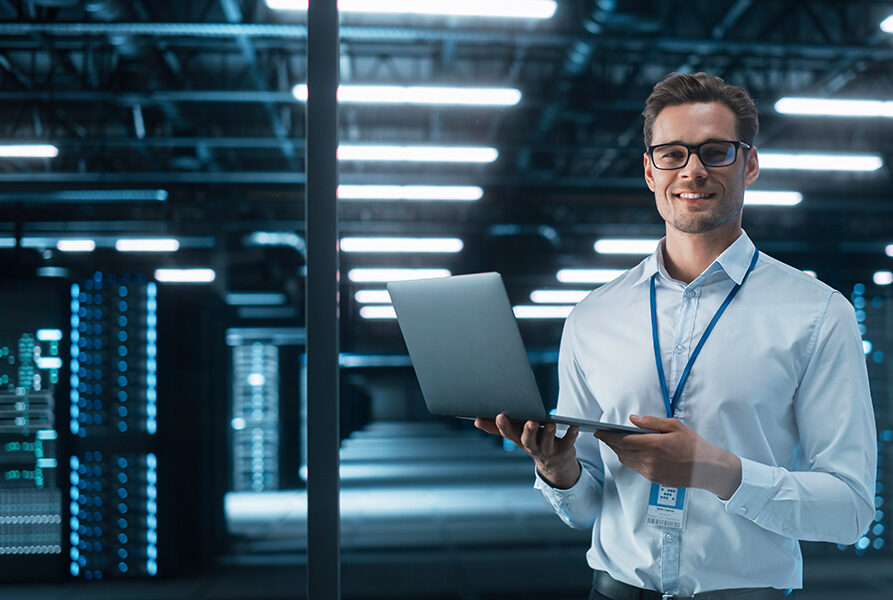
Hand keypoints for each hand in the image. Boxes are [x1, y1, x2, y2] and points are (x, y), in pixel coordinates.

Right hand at [475, 413, 579, 488]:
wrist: (555, 465)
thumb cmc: (534, 443)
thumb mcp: (516, 436)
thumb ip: (498, 428)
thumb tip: (476, 420)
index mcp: (520, 441)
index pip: (509, 434)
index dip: (503, 426)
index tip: (500, 415)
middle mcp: (533, 448)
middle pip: (527, 441)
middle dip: (528, 431)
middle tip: (530, 421)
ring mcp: (548, 451)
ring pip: (547, 443)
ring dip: (548, 433)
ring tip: (550, 423)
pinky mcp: (564, 451)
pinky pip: (568, 443)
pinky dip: (570, 435)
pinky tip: (573, 426)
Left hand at [594, 414, 741, 499]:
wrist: (707, 469)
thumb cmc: (693, 445)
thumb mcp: (675, 426)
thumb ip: (651, 422)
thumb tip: (632, 419)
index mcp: (654, 445)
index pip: (622, 440)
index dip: (608, 436)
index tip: (598, 431)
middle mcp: (649, 460)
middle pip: (621, 451)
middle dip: (610, 442)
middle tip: (602, 434)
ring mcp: (651, 472)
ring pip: (626, 460)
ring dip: (618, 451)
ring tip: (614, 441)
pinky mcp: (653, 479)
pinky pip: (635, 468)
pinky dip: (629, 459)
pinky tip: (630, 452)